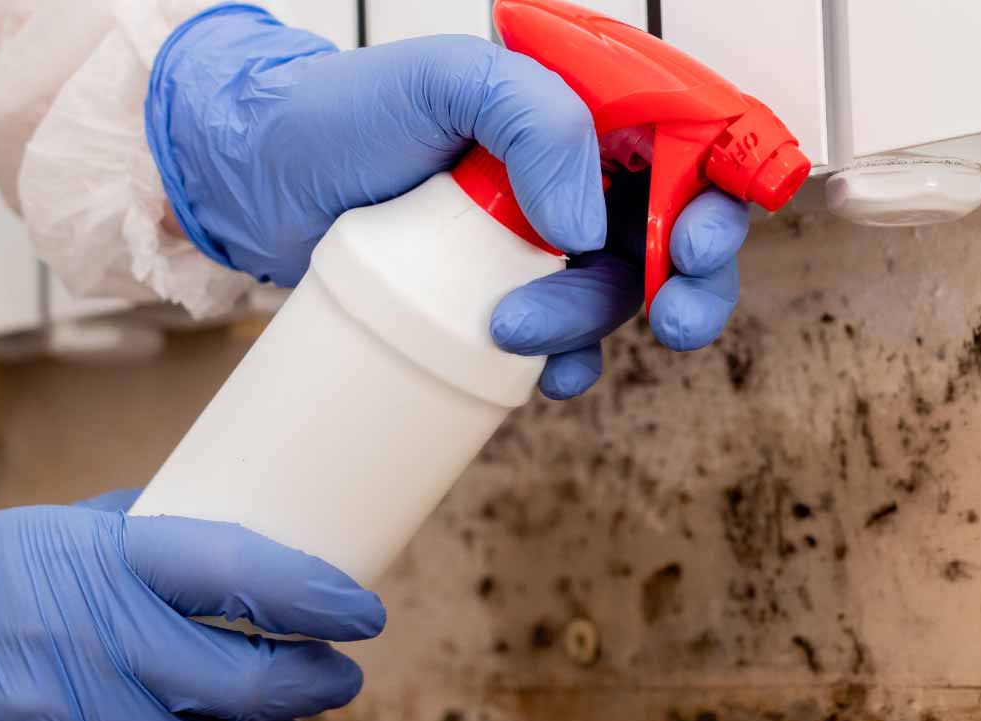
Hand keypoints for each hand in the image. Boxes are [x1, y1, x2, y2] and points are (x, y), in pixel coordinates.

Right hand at [0, 491, 385, 720]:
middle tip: (338, 679)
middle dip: (312, 685)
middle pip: (239, 682)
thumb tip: (251, 538)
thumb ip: (151, 537)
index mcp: (100, 560)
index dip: (317, 598)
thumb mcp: (58, 531)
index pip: (239, 574)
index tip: (363, 613)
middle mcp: (85, 642)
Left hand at [146, 7, 748, 399]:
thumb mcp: (444, 81)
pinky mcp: (509, 295)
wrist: (264, 182)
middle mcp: (578, 174)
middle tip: (670, 317)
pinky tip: (543, 380)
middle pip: (678, 232)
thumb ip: (533, 120)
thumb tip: (587, 228)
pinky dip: (568, 365)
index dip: (717, 199)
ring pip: (618, 294)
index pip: (690, 146)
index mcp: (585, 110)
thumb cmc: (346, 113)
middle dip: (689, 282)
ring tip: (514, 329)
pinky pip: (568, 342)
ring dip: (592, 325)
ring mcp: (545, 240)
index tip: (693, 245)